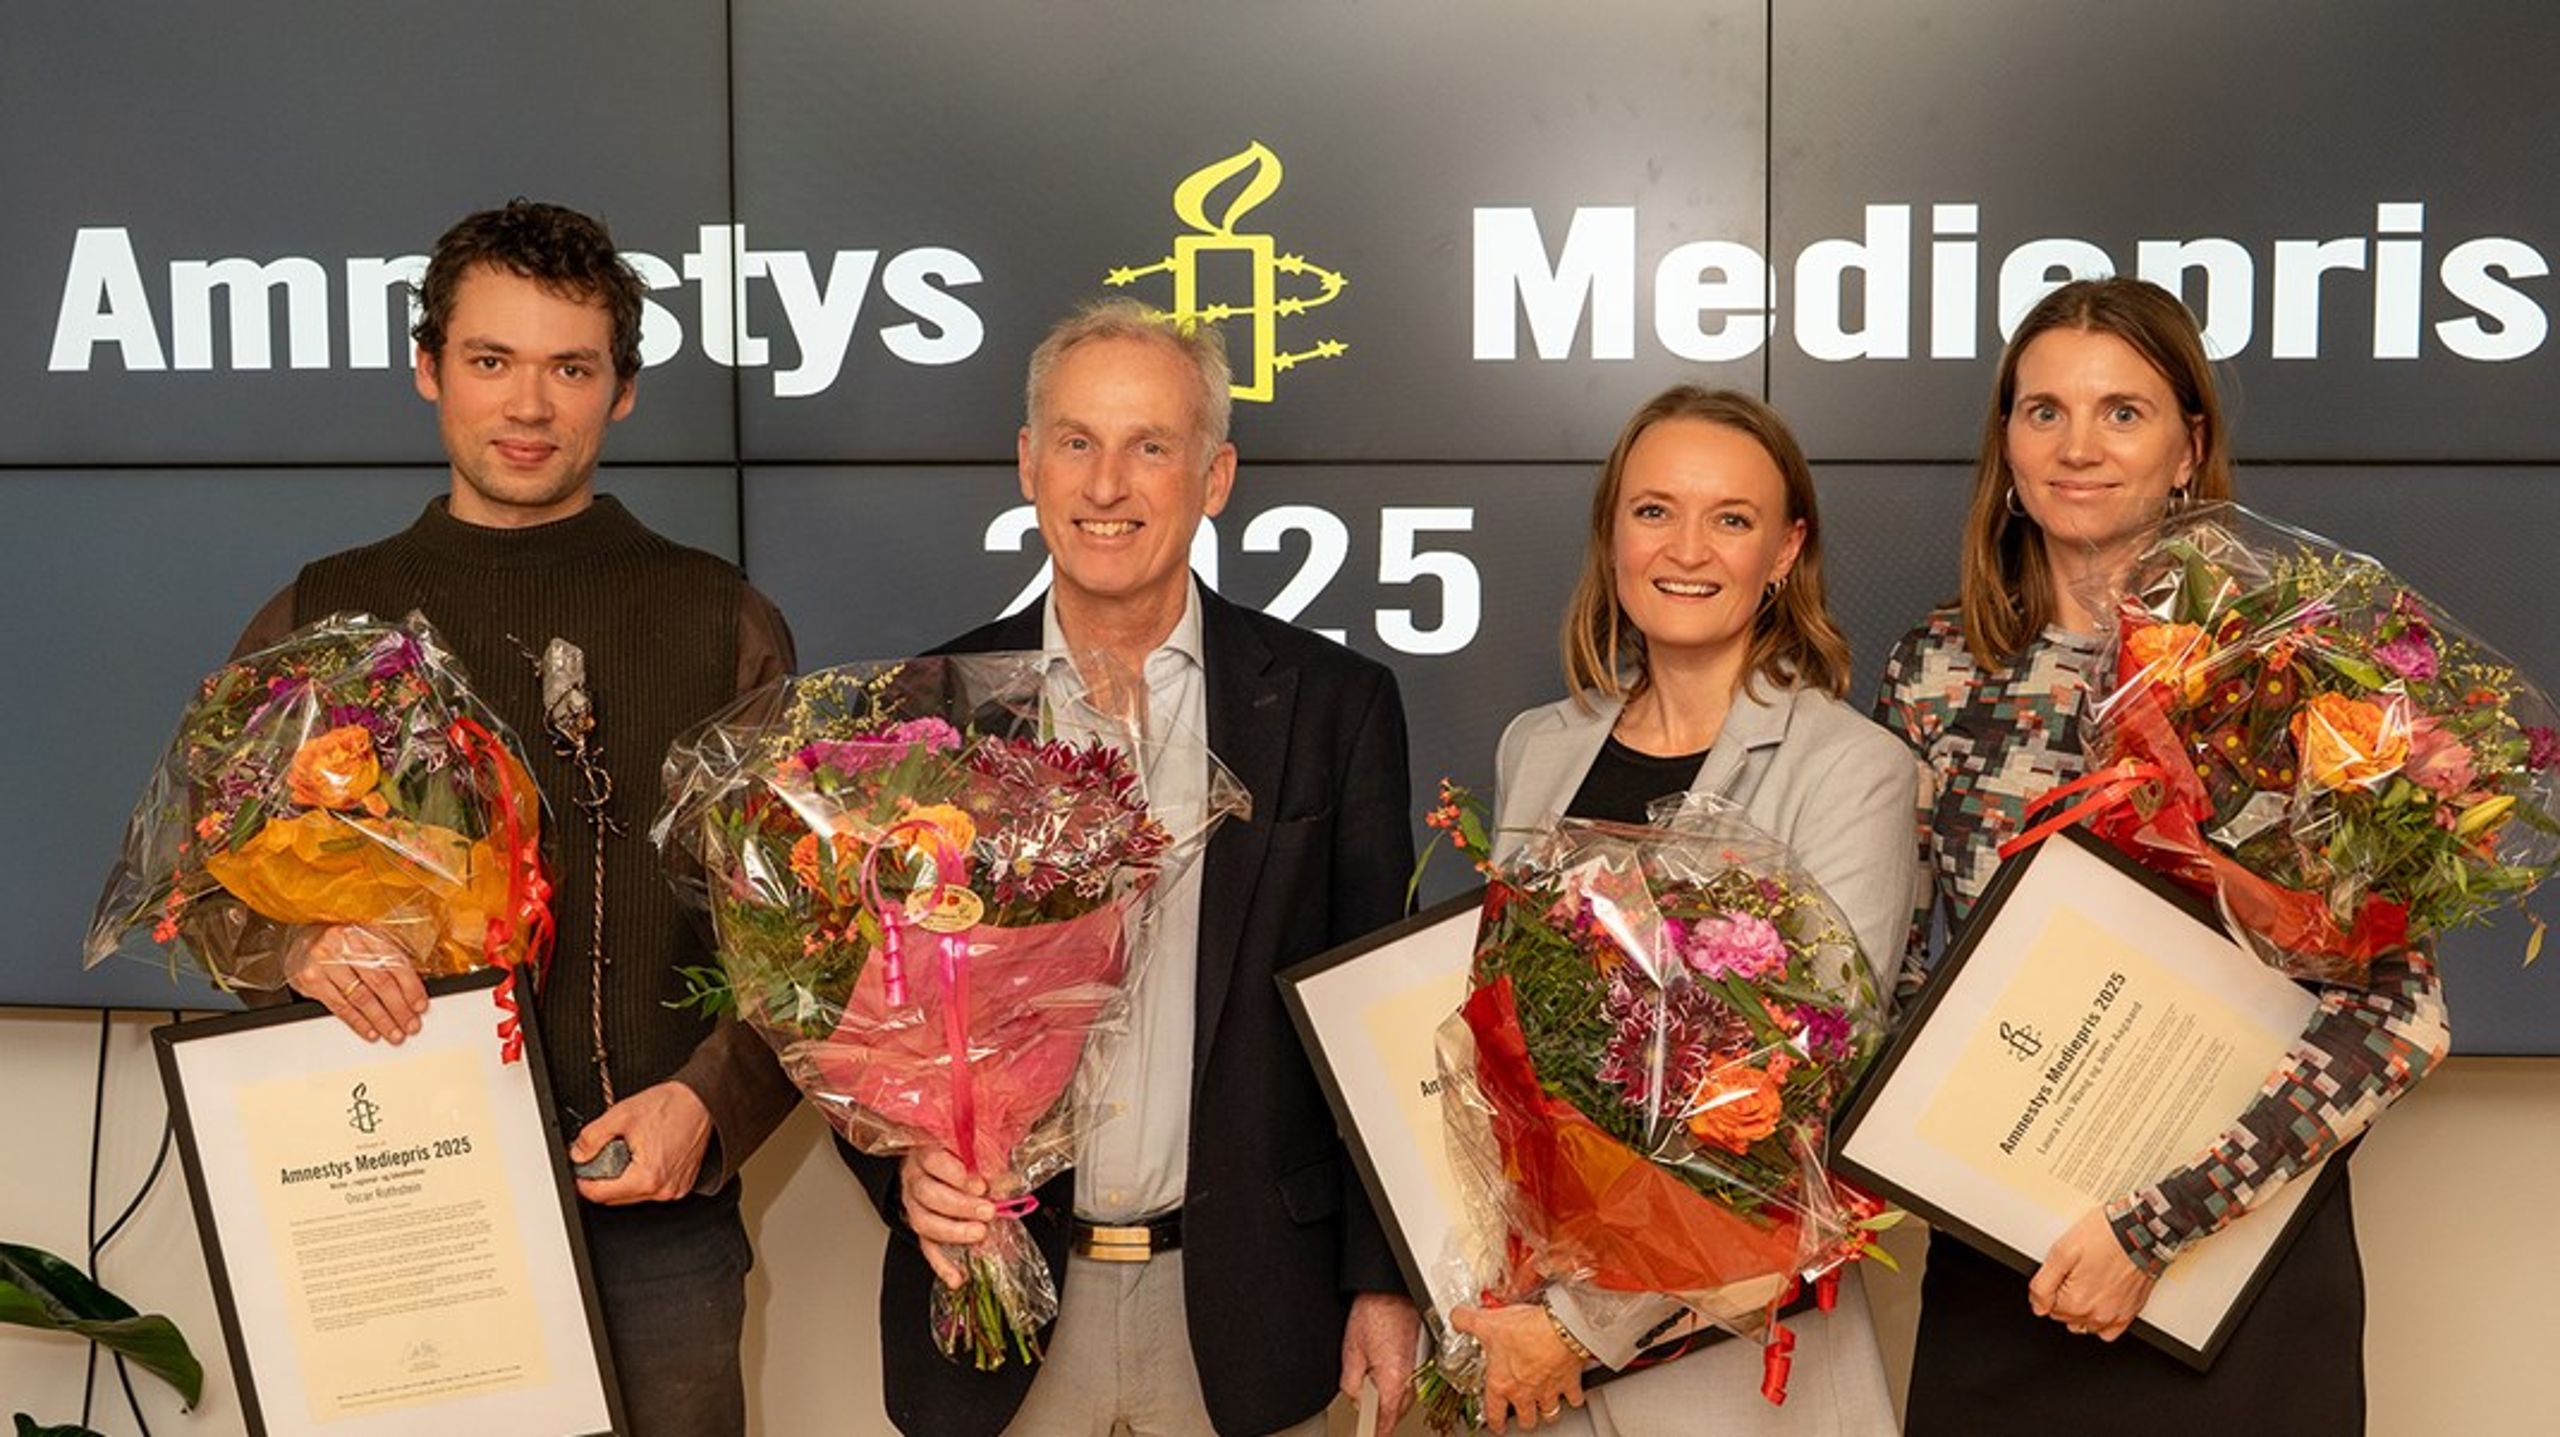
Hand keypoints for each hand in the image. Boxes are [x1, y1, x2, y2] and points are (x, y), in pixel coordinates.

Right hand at [286, 926, 427, 1043]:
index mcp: (364, 932)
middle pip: (379, 982)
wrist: (302, 938)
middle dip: (399, 1008)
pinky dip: (358, 1022)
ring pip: (361, 997)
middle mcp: (344, 945)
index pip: (394, 963)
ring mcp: (325, 962)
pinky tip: (371, 1031)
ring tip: (394, 1033)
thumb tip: (413, 989)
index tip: (421, 1005)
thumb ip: (387, 959)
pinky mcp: (311, 979)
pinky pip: (340, 1006)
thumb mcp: (366, 941)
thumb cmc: (341, 942)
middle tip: (411, 1025)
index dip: (411, 987)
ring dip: (381, 1020)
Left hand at [571, 1082, 713, 1203]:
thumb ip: (592, 1137)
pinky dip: (641, 1178)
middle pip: (615, 1199)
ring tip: (627, 1153)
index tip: (581, 1168)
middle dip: (603, 1180)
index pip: (599, 1195)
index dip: (583, 1180)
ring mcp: (674, 1189)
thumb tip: (578, 1154)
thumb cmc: (671, 1106)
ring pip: (633, 1196)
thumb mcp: (621, 1115)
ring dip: (622, 1180)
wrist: (702, 1100)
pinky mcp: (681, 1185)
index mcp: (647, 1177)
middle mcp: (662, 1189)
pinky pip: (651, 1190)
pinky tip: (643, 1157)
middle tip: (602, 1156)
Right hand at [897, 1146, 993, 1288]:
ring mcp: (914, 1205)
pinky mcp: (920, 1227)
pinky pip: (927, 1247)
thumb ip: (988, 1162)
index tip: (981, 1185)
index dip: (957, 1174)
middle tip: (987, 1211)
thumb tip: (1008, 1183)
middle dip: (961, 1205)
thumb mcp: (973, 1150)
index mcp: (927, 1152)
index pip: (934, 1160)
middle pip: (929, 1193)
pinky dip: (942, 1265)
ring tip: (979, 1234)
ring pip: (924, 1221)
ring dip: (953, 1231)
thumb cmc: (958, 1155)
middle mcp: (916, 1178)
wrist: (933, 1166)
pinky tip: (957, 1277)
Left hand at [1338, 1291, 1419, 1433]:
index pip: (1387, 1419)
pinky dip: (1398, 1382)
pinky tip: (1385, 1369)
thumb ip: (1351, 1384)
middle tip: (1365, 1408)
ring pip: (1406, 1395)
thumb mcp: (1351, 1352)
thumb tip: (1356, 1400)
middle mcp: (1412, 1376)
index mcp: (1394, 1379)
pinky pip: (1411, 1380)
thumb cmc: (1374, 1313)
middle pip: (1398, 1409)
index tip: (1371, 1435)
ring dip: (1391, 1396)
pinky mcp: (1422, 1357)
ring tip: (1372, 1378)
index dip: (1377, 1431)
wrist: (1390, 1290)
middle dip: (1382, 1412)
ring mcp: (1420, 1366)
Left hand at [1451, 1302, 1585, 1432]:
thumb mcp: (1487, 1322)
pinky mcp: (1570, 1382)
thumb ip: (1466, 1321)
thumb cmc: (1526, 1330)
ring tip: (1546, 1409)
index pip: (1494, 1413)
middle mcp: (1525, 1392)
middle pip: (1526, 1419)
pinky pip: (1574, 1398)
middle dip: (1525, 1419)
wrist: (1560, 1327)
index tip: (1497, 1426)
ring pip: (1550, 1413)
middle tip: (1523, 1417)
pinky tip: (1572, 1392)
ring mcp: (1549, 1390)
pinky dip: (1574, 1397)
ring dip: (1548, 1412)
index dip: (1495, 1423)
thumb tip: (1457, 1317)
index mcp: (1502, 1383)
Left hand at [2029, 1206, 2156, 1341]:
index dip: (2050, 1289)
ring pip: (2084, 1324)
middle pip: (2065, 1317)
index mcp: (2075, 1302)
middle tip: (2075, 1273)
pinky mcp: (2129, 1314)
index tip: (2061, 1273)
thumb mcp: (2061, 1251)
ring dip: (2081, 1309)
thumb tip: (2037, 1306)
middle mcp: (2095, 1315)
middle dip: (2064, 1298)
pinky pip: (2108, 1331)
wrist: (2141, 1232)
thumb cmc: (2105, 1237)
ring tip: (2088, 1282)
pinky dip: (2101, 1320)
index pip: (2047, 1308)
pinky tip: (2101, 1300)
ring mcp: (2114, 1316)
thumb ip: (2043, 1284)